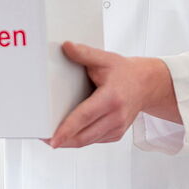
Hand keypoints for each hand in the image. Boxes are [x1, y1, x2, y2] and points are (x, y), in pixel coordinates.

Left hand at [48, 42, 179, 148]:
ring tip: (51, 136)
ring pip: (88, 141)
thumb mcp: (105, 59)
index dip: (67, 129)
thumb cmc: (125, 72)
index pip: (85, 116)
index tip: (52, 140)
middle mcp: (116, 116)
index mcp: (112, 98)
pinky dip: (80, 138)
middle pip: (84, 135)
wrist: (146, 85)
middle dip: (62, 140)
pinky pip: (94, 140)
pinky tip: (69, 133)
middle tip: (42, 137)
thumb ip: (85, 54)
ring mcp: (118, 128)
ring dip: (69, 141)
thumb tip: (66, 47)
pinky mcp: (116, 134)